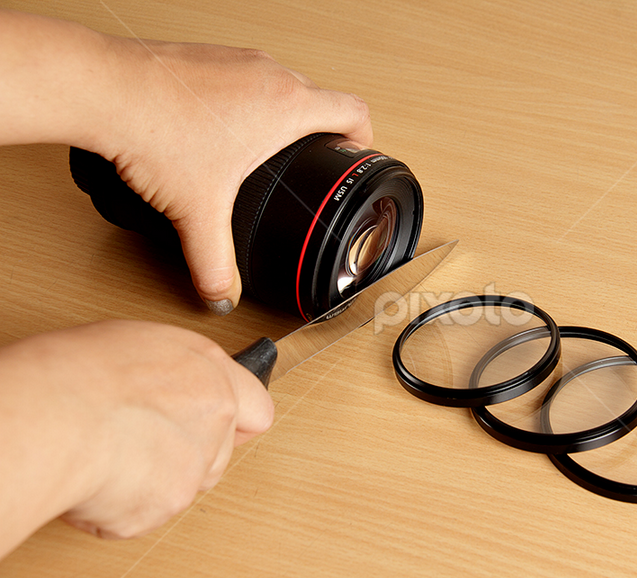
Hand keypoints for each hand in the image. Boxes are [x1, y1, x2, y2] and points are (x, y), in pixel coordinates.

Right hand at [0, 321, 273, 546]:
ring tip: (109, 455)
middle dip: (186, 454)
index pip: (256, 407)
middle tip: (139, 440)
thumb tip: (162, 386)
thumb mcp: (132, 344)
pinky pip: (146, 511)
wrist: (50, 418)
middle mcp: (215, 414)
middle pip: (219, 452)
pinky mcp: (167, 504)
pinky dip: (122, 504)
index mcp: (207, 368)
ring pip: (187, 484)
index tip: (217, 426)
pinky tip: (96, 478)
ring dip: (157, 480)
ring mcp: (196, 463)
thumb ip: (169, 373)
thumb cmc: (73, 372)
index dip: (236, 421)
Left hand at [97, 38, 372, 313]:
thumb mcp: (197, 212)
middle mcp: (269, 73)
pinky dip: (244, 96)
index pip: (354, 110)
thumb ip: (216, 264)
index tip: (353, 154)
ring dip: (283, 109)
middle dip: (321, 129)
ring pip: (282, 80)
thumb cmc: (154, 129)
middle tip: (309, 157)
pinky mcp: (209, 54)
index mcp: (286, 106)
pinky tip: (217, 125)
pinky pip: (246, 71)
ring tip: (262, 142)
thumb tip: (223, 295)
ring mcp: (238, 57)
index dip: (364, 136)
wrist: (102, 89)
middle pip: (321, 96)